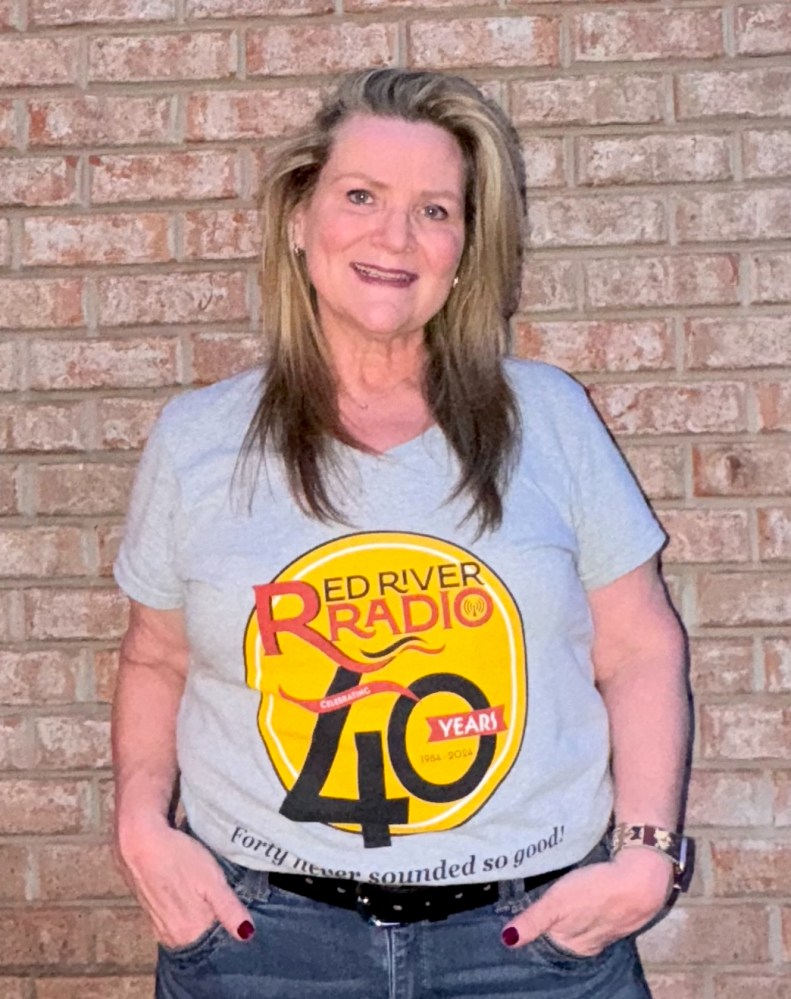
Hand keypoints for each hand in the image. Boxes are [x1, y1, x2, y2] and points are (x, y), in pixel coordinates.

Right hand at [115, 817, 253, 948]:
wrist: (139, 841)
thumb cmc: (178, 858)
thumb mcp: (211, 880)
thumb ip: (229, 909)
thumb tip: (247, 934)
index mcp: (188, 933)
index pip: (217, 940)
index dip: (229, 924)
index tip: (236, 908)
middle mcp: (170, 935)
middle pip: (202, 934)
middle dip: (215, 920)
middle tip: (222, 896)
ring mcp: (157, 923)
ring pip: (188, 924)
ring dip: (199, 913)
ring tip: (205, 891)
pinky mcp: (149, 910)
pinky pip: (174, 916)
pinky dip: (184, 907)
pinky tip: (188, 890)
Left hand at [502, 848, 673, 955]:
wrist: (640, 879)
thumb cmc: (596, 892)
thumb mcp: (558, 904)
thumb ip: (533, 921)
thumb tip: (506, 940)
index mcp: (576, 946)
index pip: (548, 946)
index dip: (535, 935)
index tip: (520, 925)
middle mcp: (591, 943)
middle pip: (564, 939)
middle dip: (551, 929)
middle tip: (535, 912)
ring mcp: (607, 929)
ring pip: (581, 928)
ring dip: (571, 919)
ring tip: (559, 906)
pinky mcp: (620, 913)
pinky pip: (597, 916)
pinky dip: (588, 910)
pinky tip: (585, 900)